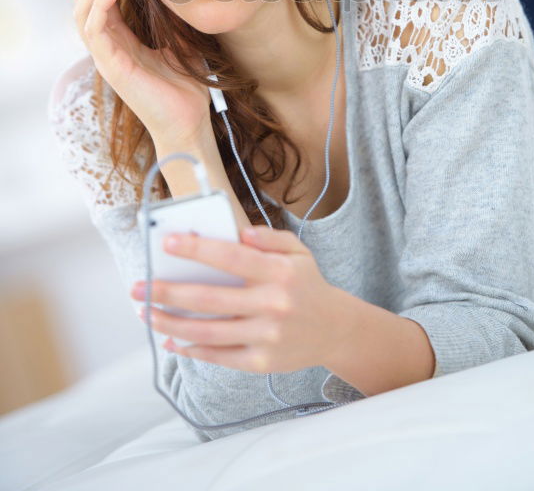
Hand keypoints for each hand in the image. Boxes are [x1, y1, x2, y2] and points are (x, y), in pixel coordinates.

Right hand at [63, 0, 210, 142]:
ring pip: (82, 12)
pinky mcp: (112, 67)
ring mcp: (106, 56)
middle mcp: (107, 44)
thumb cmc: (183, 86)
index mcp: (120, 37)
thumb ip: (172, 19)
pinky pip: (96, 32)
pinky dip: (101, 7)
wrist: (188, 121)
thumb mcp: (179, 42)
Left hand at [130, 226, 339, 372]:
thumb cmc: (306, 284)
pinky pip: (219, 356)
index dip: (197, 249)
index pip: (231, 256)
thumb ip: (269, 237)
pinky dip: (191, 349)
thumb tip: (238, 232)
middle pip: (210, 298)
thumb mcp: (298, 251)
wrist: (334, 329)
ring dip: (170, 323)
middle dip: (168, 292)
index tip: (167, 242)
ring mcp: (267, 336)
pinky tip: (171, 340)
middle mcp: (273, 304)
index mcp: (280, 272)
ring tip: (145, 314)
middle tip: (139, 286)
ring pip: (207, 332)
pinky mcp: (262, 362)